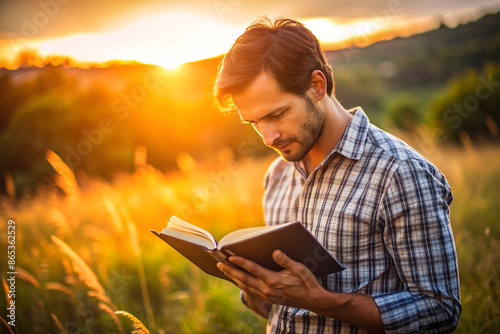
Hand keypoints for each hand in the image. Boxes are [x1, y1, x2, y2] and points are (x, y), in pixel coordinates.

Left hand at [218, 249, 384, 332]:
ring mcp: (267, 295)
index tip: (230, 255)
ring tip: (224, 270)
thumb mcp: (299, 268)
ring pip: (245, 286)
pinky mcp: (268, 298)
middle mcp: (267, 289)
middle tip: (218, 263)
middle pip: (243, 278)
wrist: (313, 301)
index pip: (252, 269)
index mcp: (273, 280)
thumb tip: (274, 251)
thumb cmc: (307, 282)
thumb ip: (285, 260)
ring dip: (233, 277)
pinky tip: (238, 279)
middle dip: (230, 270)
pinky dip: (241, 284)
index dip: (240, 261)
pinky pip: (250, 291)